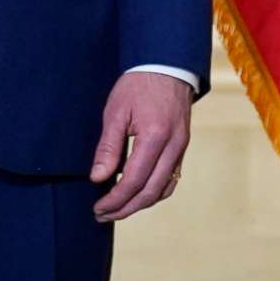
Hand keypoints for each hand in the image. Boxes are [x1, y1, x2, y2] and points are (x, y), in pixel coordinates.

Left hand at [90, 71, 193, 222]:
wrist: (168, 65)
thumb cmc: (138, 84)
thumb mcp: (116, 112)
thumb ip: (108, 147)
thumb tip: (98, 179)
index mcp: (155, 136)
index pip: (133, 181)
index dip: (114, 200)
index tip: (97, 208)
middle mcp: (173, 146)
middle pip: (150, 191)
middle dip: (125, 208)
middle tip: (102, 215)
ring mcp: (181, 147)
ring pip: (164, 189)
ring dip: (140, 204)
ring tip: (118, 208)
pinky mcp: (182, 146)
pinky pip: (171, 178)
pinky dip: (154, 192)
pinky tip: (137, 193)